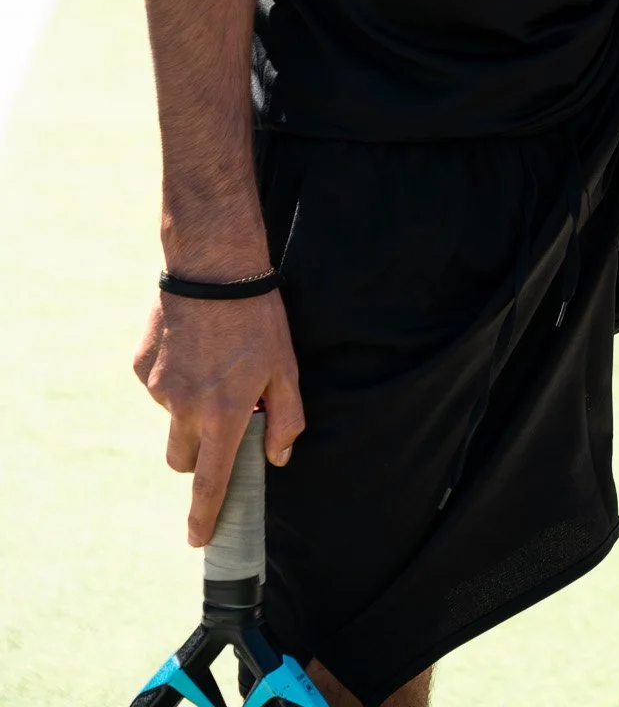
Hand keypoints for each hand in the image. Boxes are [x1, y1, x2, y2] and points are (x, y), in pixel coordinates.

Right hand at [134, 289, 304, 545]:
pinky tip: (193, 344)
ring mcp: (159, 389)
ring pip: (171, 418)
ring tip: (212, 361)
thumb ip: (286, 420)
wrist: (213, 268)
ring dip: (188, 407)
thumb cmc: (258, 318)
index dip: (204, 517)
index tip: (198, 540)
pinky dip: (174, 376)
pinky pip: (158, 386)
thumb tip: (277, 457)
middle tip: (218, 423)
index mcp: (222, 417)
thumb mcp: (286, 369)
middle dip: (196, 455)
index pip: (210, 483)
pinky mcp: (142, 367)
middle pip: (182, 459)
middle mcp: (185, 409)